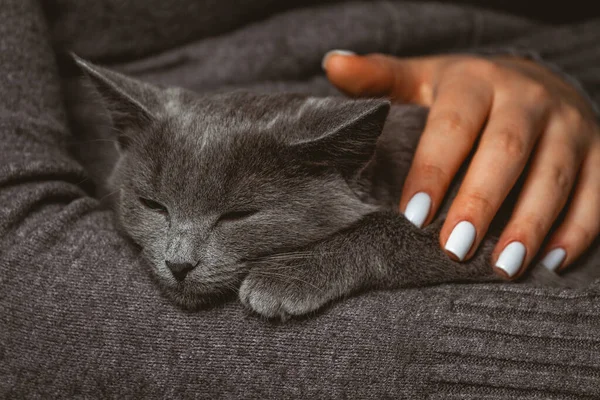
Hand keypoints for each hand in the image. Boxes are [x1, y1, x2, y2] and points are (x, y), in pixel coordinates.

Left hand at [323, 50, 599, 278]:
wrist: (531, 81)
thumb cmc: (463, 92)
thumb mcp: (420, 78)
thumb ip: (378, 78)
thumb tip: (333, 64)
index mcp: (475, 81)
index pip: (452, 126)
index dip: (433, 170)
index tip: (413, 215)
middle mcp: (527, 98)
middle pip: (506, 152)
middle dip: (481, 202)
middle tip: (455, 250)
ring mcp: (569, 124)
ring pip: (555, 175)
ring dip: (531, 224)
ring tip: (504, 267)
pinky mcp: (599, 150)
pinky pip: (596, 192)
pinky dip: (577, 229)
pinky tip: (550, 263)